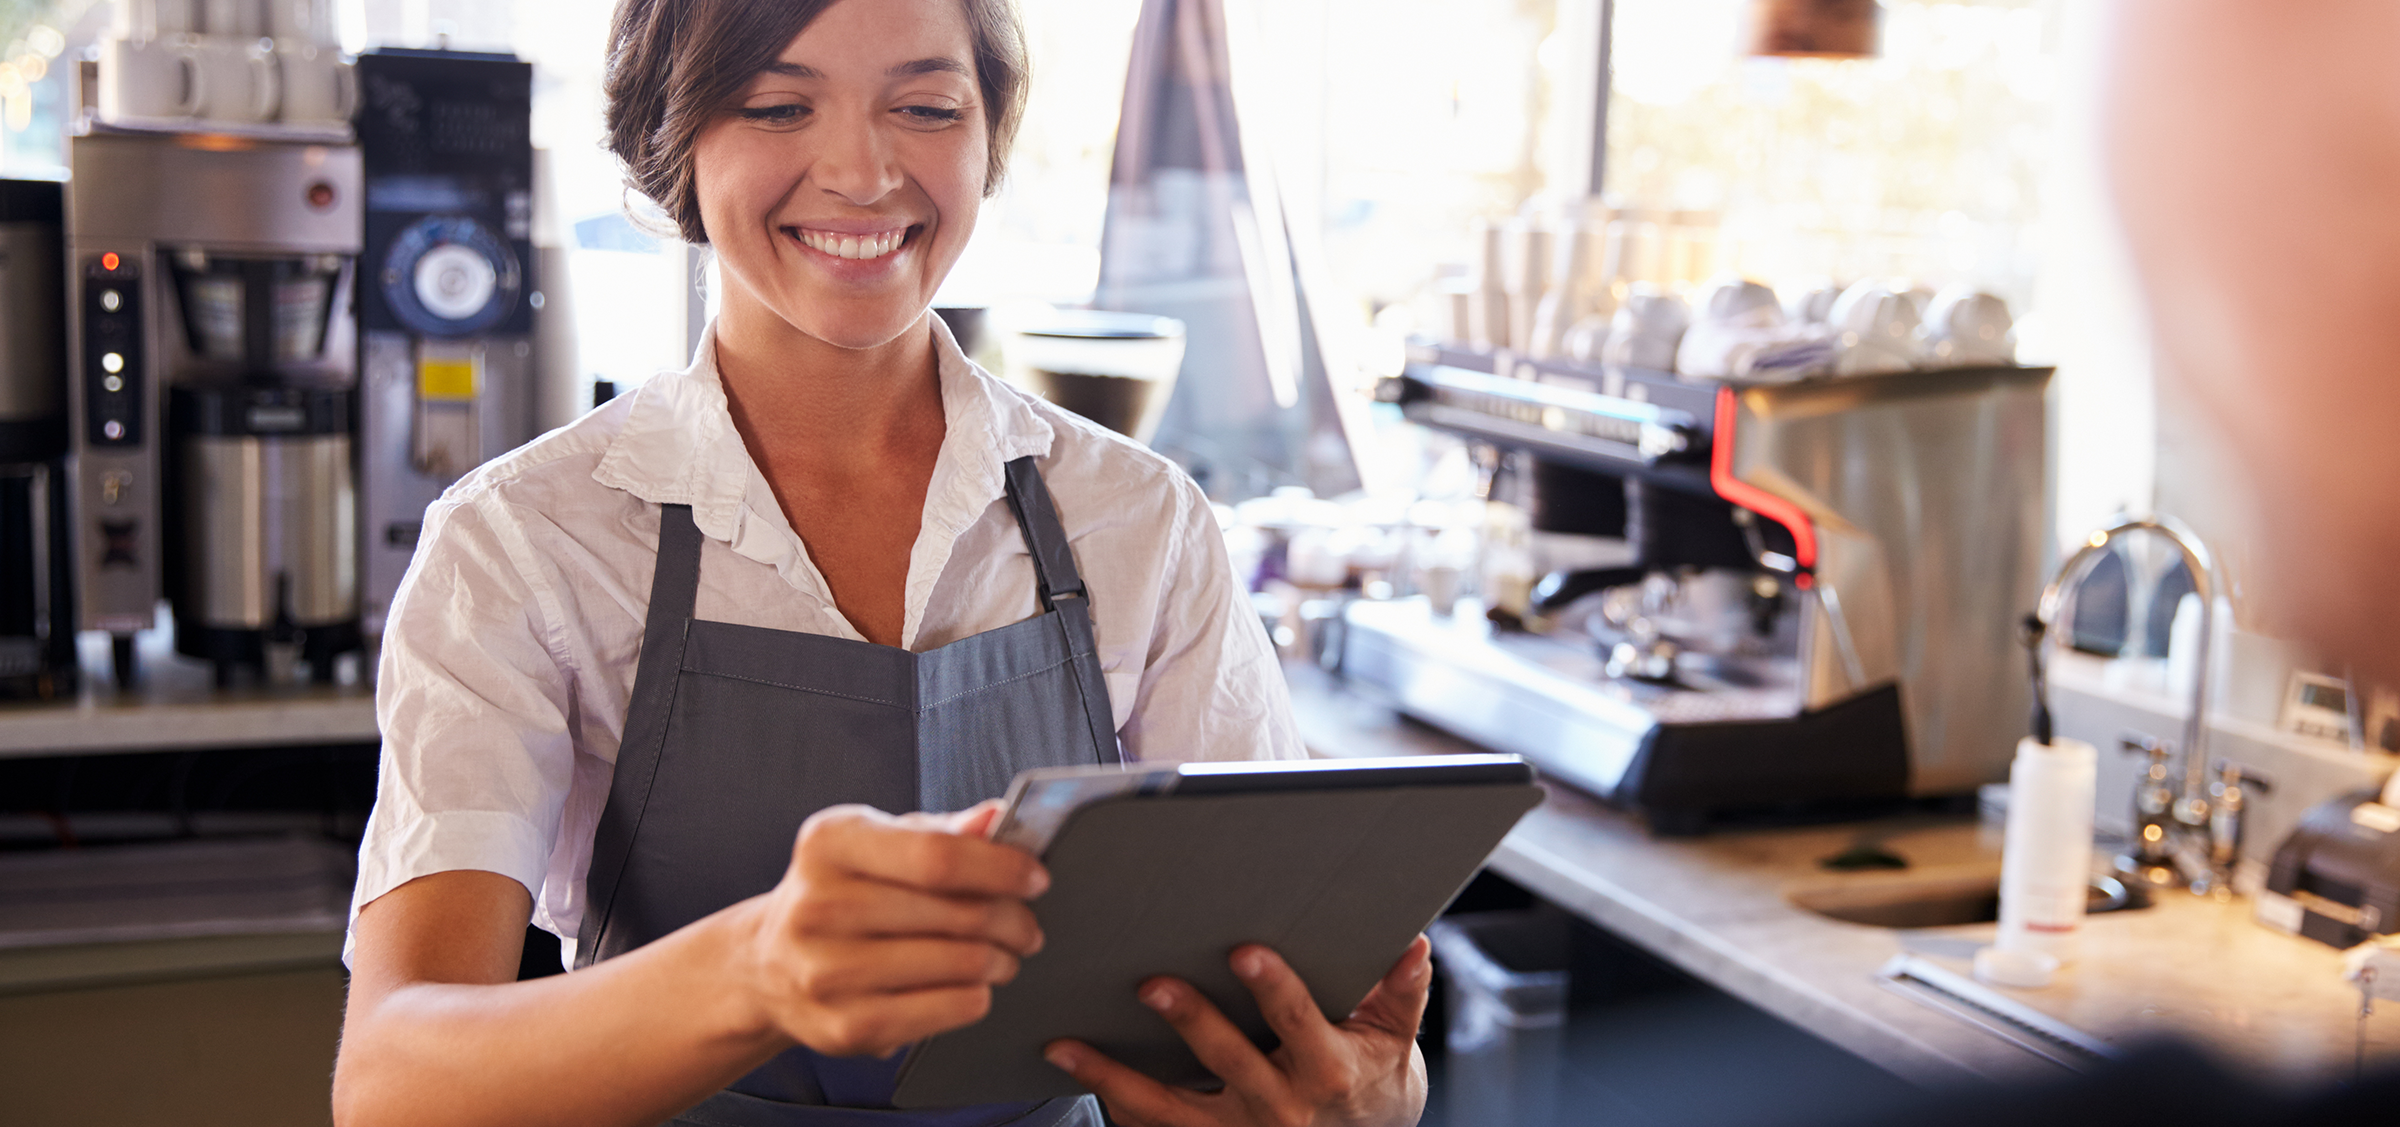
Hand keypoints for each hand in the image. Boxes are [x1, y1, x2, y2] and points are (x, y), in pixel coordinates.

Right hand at [737, 800, 1048, 1057]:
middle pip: (956, 913)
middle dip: (1012, 920)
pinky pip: (943, 1011)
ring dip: (1000, 961)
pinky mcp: (843, 1026)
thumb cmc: (843, 891)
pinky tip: (973, 986)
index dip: (1001, 868)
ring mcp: (826, 971)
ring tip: (1003, 956)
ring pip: (958, 965)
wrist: (768, 962)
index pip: (937, 855)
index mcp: (830, 843)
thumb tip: (997, 817)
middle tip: (1027, 926)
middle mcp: (818, 905)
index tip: (1035, 878)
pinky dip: (975, 998)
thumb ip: (943, 831)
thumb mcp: (881, 843)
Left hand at [1044, 937, 1431, 1126]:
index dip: (1274, 989)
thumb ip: (1401, 991)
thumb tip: (1413, 942)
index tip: (1244, 953)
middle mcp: (1280, 1109)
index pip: (1298, 1025)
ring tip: (1069, 1044)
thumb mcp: (1396, 1040)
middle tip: (1151, 984)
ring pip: (1168, 1109)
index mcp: (1328, 1071)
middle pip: (1229, 1063)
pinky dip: (1109, 1103)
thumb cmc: (1373, 1081)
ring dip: (1115, 1077)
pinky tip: (1070, 1070)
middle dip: (1190, 1023)